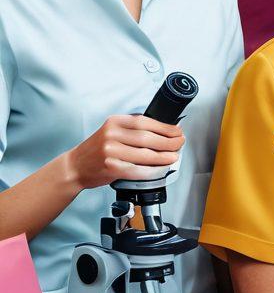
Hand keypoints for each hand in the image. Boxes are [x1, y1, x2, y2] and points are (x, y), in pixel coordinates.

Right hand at [67, 115, 183, 190]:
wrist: (74, 167)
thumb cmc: (97, 149)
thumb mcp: (112, 131)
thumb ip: (133, 129)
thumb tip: (165, 130)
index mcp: (115, 122)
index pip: (146, 122)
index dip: (165, 127)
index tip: (177, 131)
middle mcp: (112, 135)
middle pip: (148, 138)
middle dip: (169, 142)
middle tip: (180, 143)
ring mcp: (111, 152)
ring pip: (145, 154)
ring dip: (164, 157)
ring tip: (174, 156)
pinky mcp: (112, 168)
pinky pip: (138, 169)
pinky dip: (152, 170)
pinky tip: (160, 168)